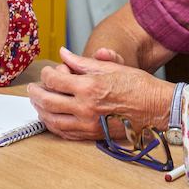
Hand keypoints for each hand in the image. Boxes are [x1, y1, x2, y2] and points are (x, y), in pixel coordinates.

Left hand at [26, 47, 170, 140]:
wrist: (156, 107)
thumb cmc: (138, 85)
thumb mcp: (110, 67)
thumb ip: (83, 62)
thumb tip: (64, 54)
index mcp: (90, 86)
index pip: (54, 80)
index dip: (46, 74)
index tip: (47, 71)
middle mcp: (86, 107)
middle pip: (48, 101)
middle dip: (36, 94)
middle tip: (32, 89)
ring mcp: (88, 124)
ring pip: (53, 120)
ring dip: (41, 111)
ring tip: (38, 103)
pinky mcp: (92, 135)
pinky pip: (65, 133)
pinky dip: (53, 125)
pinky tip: (51, 117)